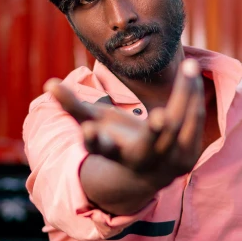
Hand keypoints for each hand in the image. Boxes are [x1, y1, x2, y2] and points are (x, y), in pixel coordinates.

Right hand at [46, 59, 204, 188]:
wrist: (147, 175)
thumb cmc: (117, 142)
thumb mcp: (95, 124)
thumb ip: (73, 106)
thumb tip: (48, 84)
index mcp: (114, 153)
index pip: (100, 149)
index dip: (92, 140)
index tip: (87, 131)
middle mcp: (141, 161)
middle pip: (149, 146)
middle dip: (153, 134)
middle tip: (158, 118)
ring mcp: (167, 163)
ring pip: (178, 126)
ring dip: (184, 95)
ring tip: (189, 65)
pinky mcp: (188, 158)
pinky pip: (192, 122)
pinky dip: (193, 97)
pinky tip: (192, 75)